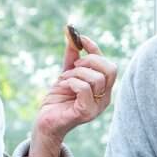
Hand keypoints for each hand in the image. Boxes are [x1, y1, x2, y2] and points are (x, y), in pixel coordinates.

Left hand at [29, 33, 117, 156]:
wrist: (45, 122)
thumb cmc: (57, 100)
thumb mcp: (66, 74)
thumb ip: (72, 57)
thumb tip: (72, 34)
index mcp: (104, 89)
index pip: (109, 64)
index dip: (95, 49)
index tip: (80, 38)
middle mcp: (105, 99)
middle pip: (110, 69)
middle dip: (89, 61)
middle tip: (72, 66)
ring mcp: (97, 107)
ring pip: (96, 78)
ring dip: (76, 73)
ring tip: (64, 79)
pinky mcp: (86, 113)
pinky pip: (84, 89)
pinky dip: (71, 82)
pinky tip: (63, 86)